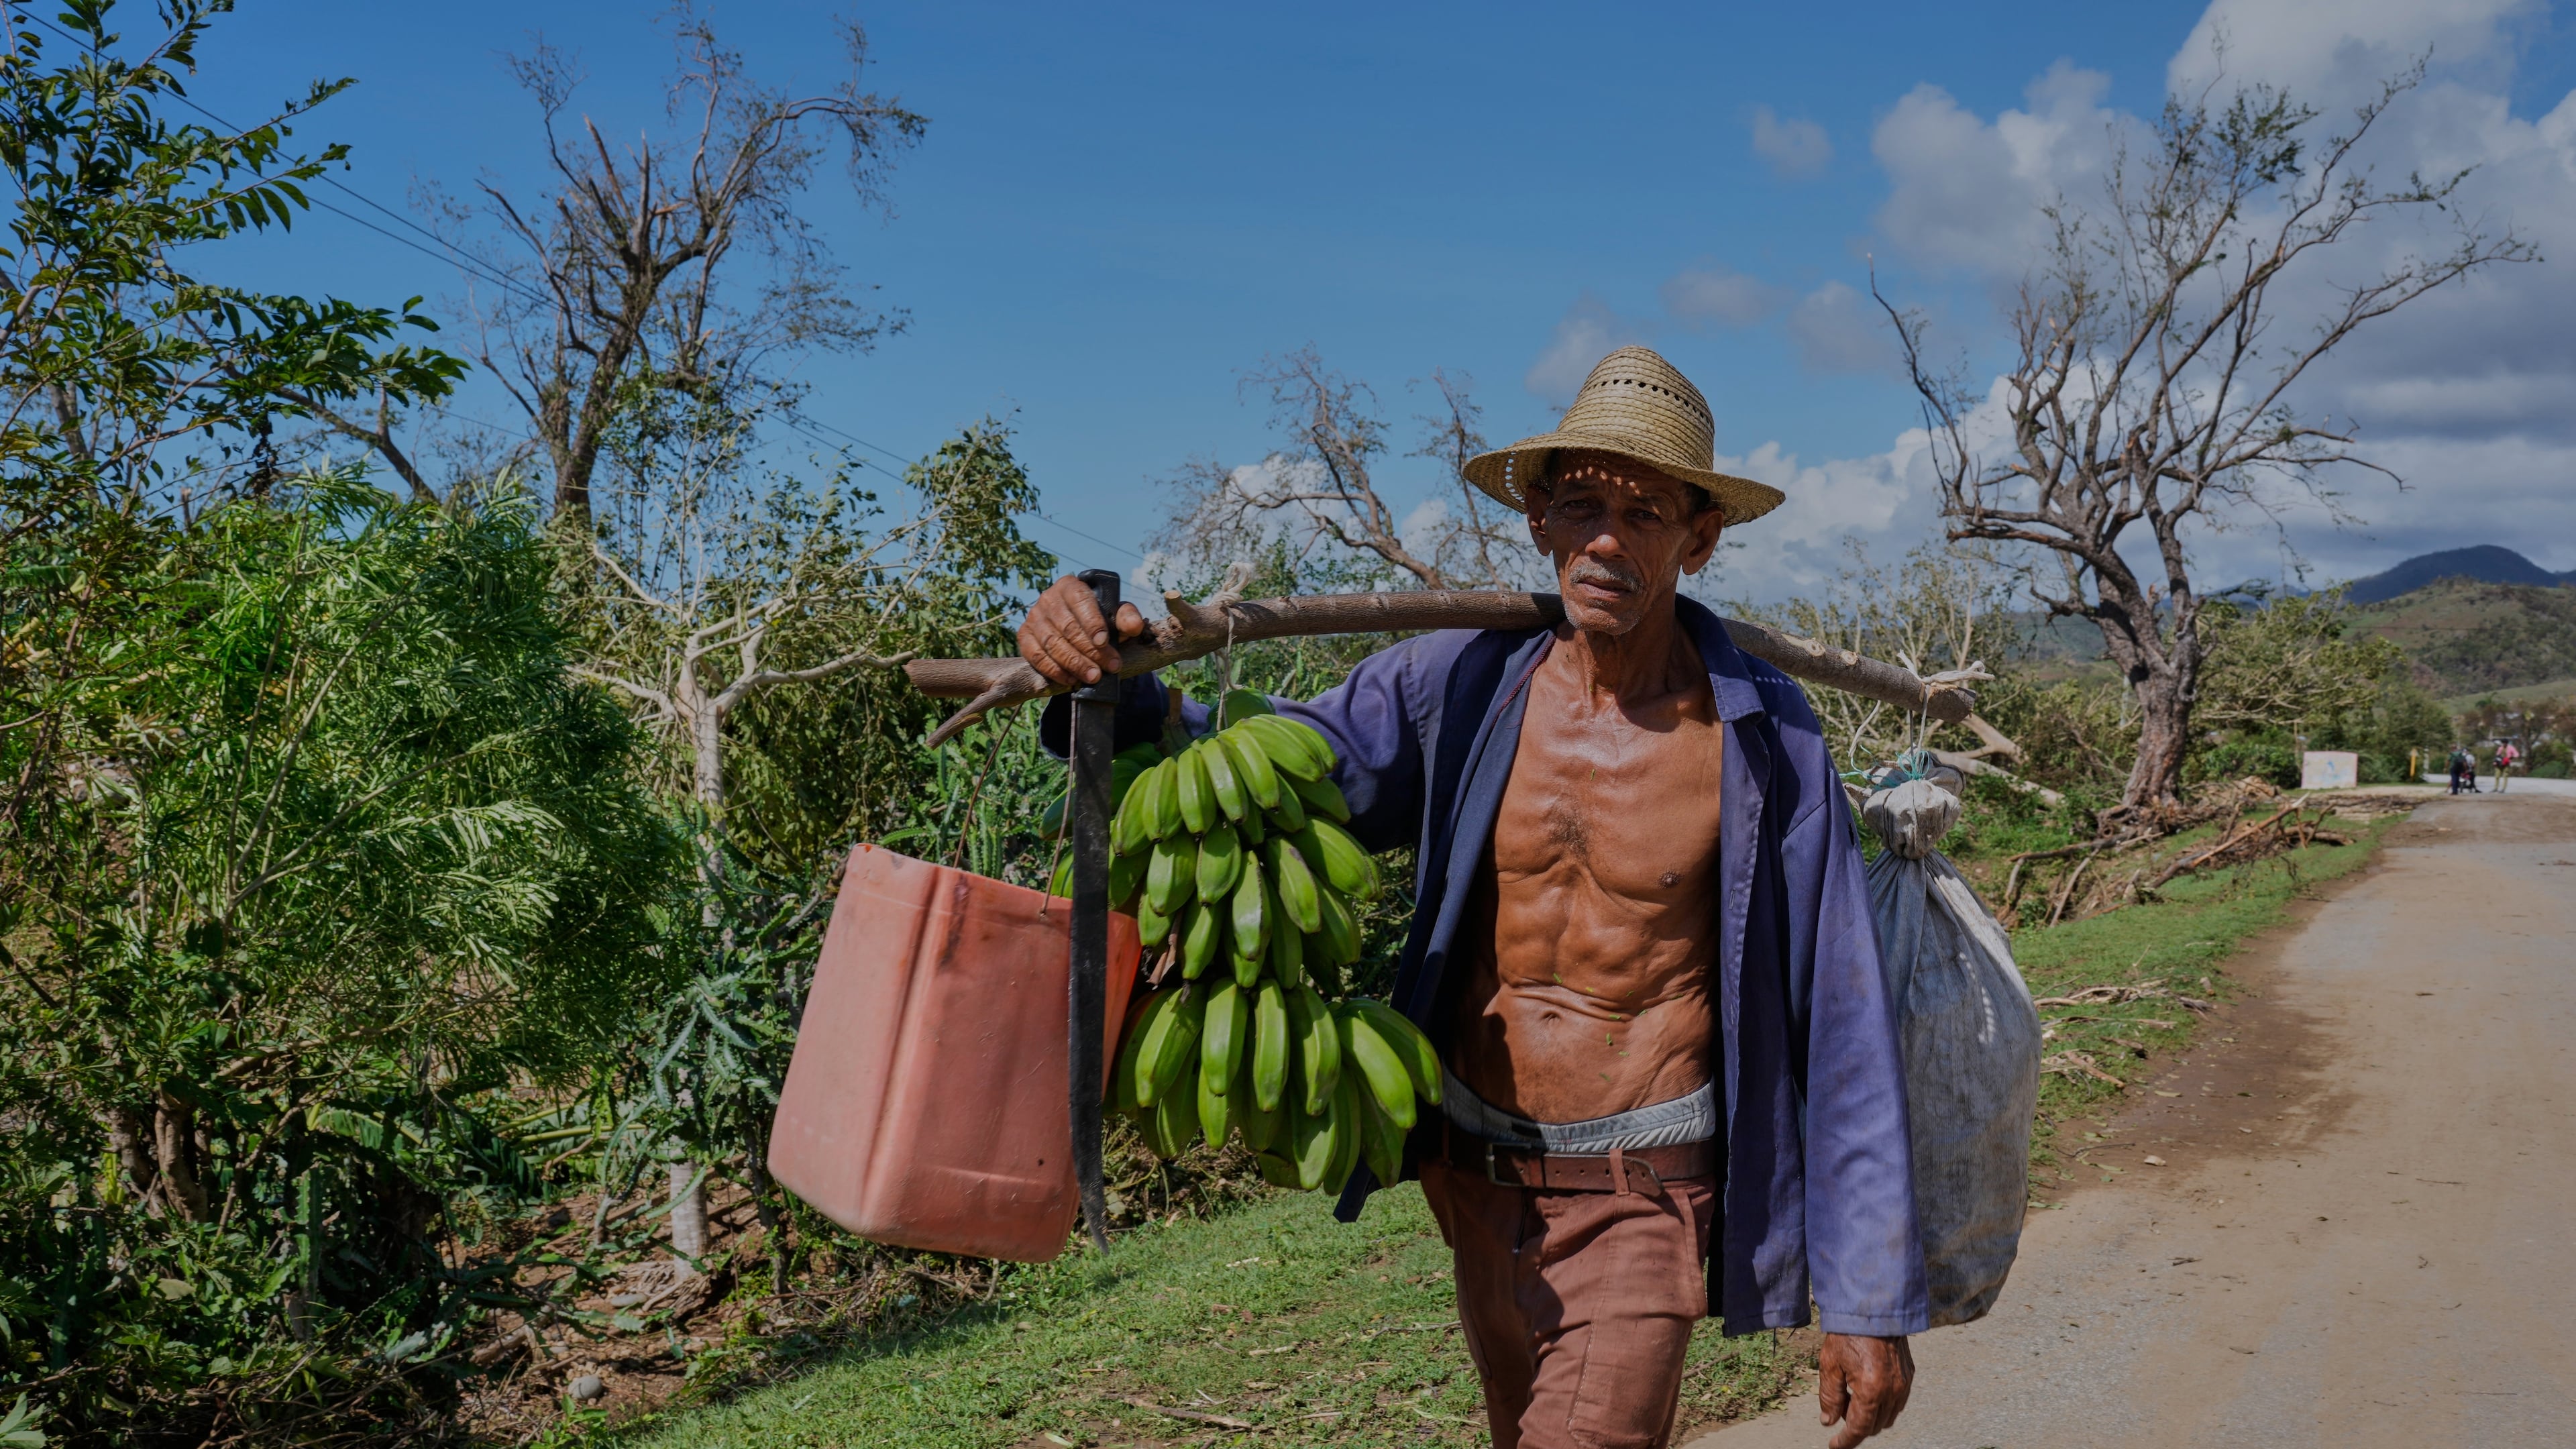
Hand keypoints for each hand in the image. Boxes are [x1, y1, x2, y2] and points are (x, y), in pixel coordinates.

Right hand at [1018, 575, 1146, 687]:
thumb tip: (1134, 626)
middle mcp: (1048, 598)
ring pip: (1052, 643)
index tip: (1104, 642)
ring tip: (1093, 677)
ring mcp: (1034, 617)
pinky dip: (1054, 670)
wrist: (1075, 627)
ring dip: (1074, 663)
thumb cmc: (1098, 618)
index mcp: (1070, 586)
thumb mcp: (1114, 614)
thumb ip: (1126, 617)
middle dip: (1089, 650)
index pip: (1080, 601)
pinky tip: (1071, 680)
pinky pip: (1036, 655)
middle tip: (1107, 668)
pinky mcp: (1024, 636)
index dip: (1092, 623)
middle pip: (1067, 627)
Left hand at [1817, 1332, 1912, 1447]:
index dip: (1846, 1441)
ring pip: (1888, 1417)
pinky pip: (1898, 1402)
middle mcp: (1892, 1391)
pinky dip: (1882, 1404)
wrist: (1875, 1306)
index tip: (1834, 1446)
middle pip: (1874, 1426)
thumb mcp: (1830, 1364)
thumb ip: (1829, 1396)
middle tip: (1839, 1409)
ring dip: (1870, 1416)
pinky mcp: (1909, 1375)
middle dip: (1856, 1426)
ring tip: (1852, 1396)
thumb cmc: (1849, 1333)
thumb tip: (1828, 1421)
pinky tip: (1867, 1389)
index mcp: (1871, 1390)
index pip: (1859, 1429)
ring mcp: (1904, 1384)